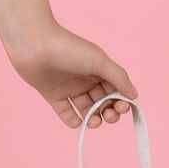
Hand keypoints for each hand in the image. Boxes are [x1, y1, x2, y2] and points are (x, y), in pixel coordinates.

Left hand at [4, 20, 137, 128]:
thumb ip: (119, 78)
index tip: (122, 107)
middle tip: (108, 116)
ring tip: (94, 121)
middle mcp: (85, 79)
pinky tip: (79, 122)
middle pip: (103, 101)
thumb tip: (134, 95)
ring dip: (94, 118)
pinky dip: (74, 121)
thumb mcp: (99, 61)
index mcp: (99, 69)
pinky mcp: (53, 95)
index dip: (121, 101)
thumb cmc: (69, 49)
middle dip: (109, 111)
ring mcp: (69, 88)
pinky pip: (66, 113)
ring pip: (87, 109)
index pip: (116, 90)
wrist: (34, 45)